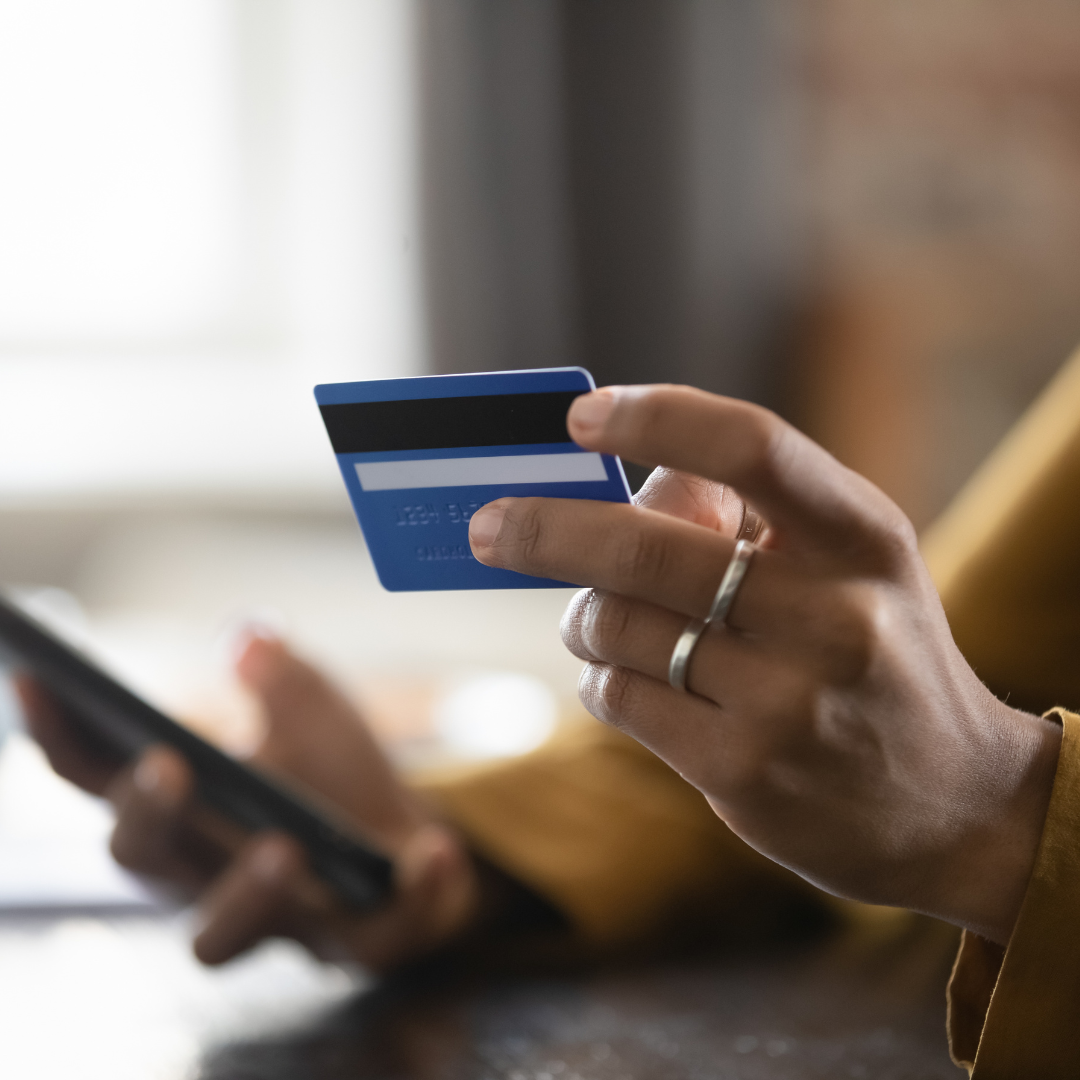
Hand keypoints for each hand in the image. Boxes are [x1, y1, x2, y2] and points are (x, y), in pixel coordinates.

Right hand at [17, 635, 478, 970]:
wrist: (405, 843)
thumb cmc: (333, 777)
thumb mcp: (316, 712)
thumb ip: (283, 677)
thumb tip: (250, 636)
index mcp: (184, 812)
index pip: (102, 780)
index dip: (62, 736)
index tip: (38, 676)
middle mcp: (206, 874)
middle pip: (144, 862)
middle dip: (146, 815)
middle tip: (167, 765)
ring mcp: (274, 919)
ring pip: (222, 938)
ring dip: (245, 891)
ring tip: (281, 845)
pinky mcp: (353, 944)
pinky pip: (376, 939)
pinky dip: (411, 896)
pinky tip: (435, 853)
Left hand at [468, 384, 1062, 945]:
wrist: (952, 804)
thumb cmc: (875, 655)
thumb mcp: (848, 564)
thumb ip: (747, 514)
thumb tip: (622, 484)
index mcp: (864, 537)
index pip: (752, 447)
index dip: (657, 419)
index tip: (581, 417)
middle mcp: (833, 615)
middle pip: (646, 549)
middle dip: (545, 530)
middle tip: (490, 524)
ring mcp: (788, 700)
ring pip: (616, 626)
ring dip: (582, 616)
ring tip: (596, 618)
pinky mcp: (742, 769)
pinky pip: (618, 695)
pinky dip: (600, 675)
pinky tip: (626, 675)